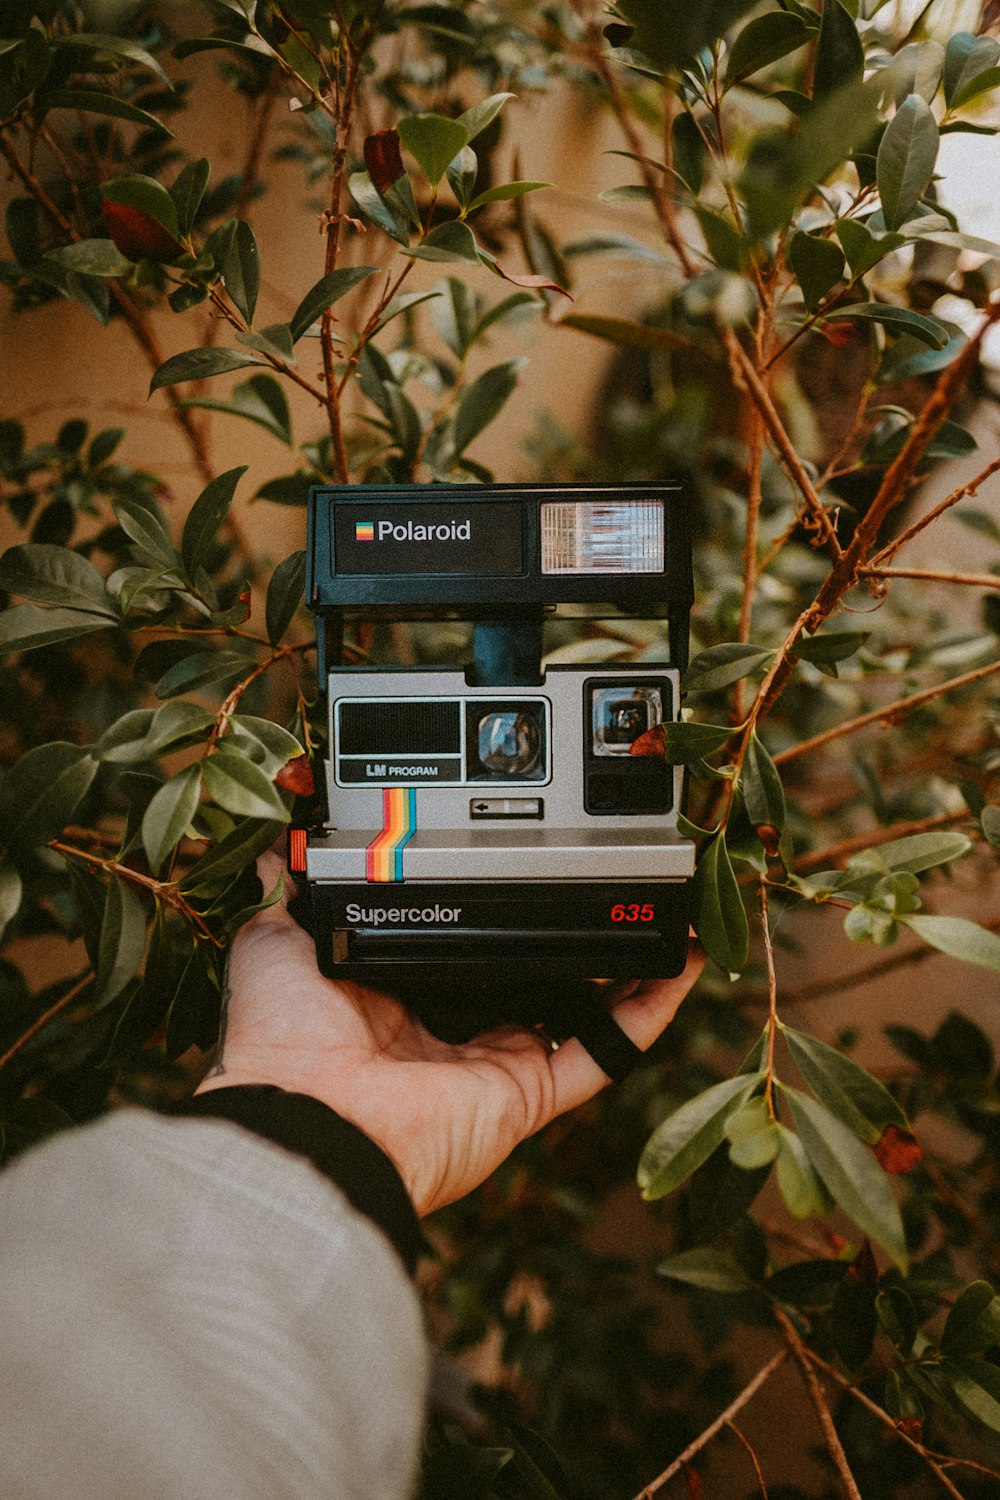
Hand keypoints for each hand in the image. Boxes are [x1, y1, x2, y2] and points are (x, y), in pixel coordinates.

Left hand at [197, 853, 703, 1215]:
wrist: (304, 1121)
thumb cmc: (282, 1042)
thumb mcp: (277, 945)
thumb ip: (291, 898)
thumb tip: (277, 856)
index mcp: (396, 996)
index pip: (459, 943)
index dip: (494, 908)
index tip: (524, 864)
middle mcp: (452, 1031)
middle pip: (530, 976)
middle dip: (570, 934)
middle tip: (608, 879)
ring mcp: (497, 1063)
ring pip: (581, 1010)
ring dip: (626, 966)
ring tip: (662, 907)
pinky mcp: (529, 1093)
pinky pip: (604, 1053)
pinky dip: (648, 1012)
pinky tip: (680, 963)